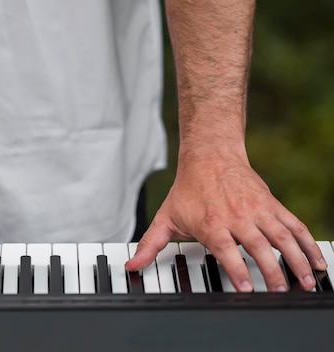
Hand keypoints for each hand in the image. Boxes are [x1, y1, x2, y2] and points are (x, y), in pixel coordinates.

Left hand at [126, 149, 326, 291]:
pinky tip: (316, 261)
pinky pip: (294, 225)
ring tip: (306, 283)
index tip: (248, 289)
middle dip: (272, 271)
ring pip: (282, 237)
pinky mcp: (271, 205)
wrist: (209, 156)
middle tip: (281, 291)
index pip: (226, 250)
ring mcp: (257, 211)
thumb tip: (132, 265)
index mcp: (212, 223)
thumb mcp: (165, 218)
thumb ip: (150, 245)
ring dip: (296, 260)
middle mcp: (237, 217)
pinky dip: (308, 243)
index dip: (237, 270)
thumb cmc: (188, 190)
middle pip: (259, 246)